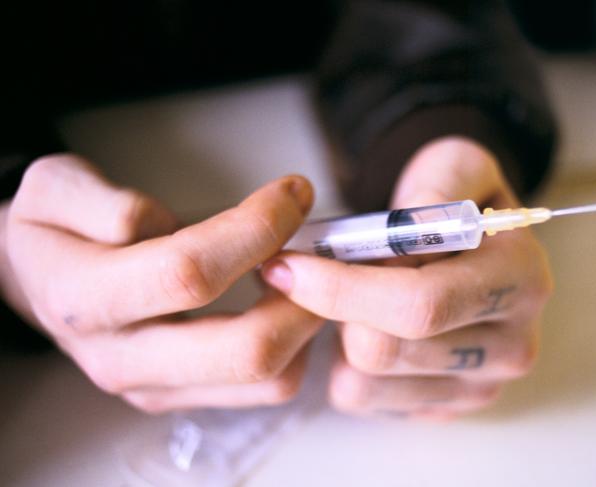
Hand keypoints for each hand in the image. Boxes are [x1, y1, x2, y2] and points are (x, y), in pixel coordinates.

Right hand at [2, 154, 323, 411]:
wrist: (41, 281)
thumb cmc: (54, 230)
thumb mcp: (54, 188)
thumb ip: (100, 199)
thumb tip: (160, 222)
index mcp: (87, 299)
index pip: (190, 272)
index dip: (256, 229)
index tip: (293, 193)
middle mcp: (123, 358)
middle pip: (244, 350)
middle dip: (303, 294)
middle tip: (322, 248)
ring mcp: (157, 386)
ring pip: (266, 379)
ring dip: (307, 324)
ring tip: (308, 273)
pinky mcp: (182, 395)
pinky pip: (263, 388)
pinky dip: (296, 346)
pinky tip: (287, 301)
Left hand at [261, 137, 552, 420]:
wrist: (467, 243)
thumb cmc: (450, 202)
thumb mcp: (453, 167)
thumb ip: (438, 185)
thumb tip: (409, 224)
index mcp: (520, 278)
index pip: (420, 302)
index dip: (342, 287)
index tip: (288, 266)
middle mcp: (512, 344)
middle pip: (384, 351)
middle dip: (332, 309)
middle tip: (305, 276)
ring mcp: (479, 385)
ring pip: (364, 380)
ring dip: (337, 334)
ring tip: (349, 296)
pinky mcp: (444, 407)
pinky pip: (362, 399)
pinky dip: (342, 364)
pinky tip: (360, 328)